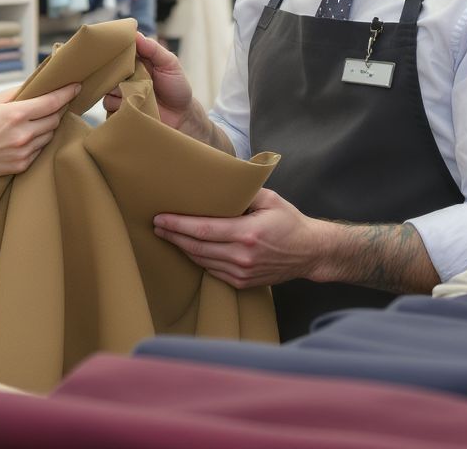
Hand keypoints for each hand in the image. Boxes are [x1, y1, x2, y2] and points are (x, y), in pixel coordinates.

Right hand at [0, 83, 79, 197]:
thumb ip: (15, 94)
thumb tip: (35, 85)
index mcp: (15, 114)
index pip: (52, 102)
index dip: (67, 93)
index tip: (77, 86)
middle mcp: (23, 134)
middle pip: (55, 119)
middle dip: (57, 109)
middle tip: (55, 103)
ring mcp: (24, 152)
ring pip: (49, 135)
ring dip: (47, 127)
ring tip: (36, 121)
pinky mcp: (21, 165)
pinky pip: (40, 151)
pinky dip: (38, 142)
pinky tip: (26, 138)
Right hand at [103, 32, 204, 135]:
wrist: (181, 117)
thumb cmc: (177, 87)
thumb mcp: (170, 64)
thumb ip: (154, 49)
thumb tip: (136, 34)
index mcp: (135, 61)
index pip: (117, 50)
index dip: (113, 48)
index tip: (111, 47)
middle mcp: (125, 75)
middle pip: (106, 69)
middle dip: (112, 71)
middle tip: (126, 74)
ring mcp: (120, 92)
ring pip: (105, 88)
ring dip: (117, 90)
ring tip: (135, 93)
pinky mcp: (119, 108)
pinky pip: (108, 105)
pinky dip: (117, 104)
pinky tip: (131, 105)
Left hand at [152, 188, 329, 288]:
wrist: (311, 253)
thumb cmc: (289, 222)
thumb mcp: (270, 199)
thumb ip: (244, 192)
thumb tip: (217, 184)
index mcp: (247, 234)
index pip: (202, 230)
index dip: (177, 225)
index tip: (159, 218)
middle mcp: (242, 256)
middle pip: (196, 247)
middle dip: (172, 235)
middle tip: (156, 225)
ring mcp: (241, 272)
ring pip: (201, 261)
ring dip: (182, 248)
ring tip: (167, 235)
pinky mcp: (242, 282)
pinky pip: (212, 271)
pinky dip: (197, 259)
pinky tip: (188, 248)